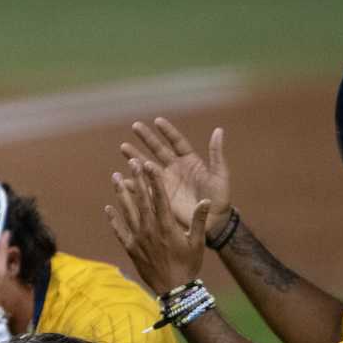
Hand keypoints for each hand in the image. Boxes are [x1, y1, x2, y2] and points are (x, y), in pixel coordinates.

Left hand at [106, 159, 211, 296]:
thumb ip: (199, 221)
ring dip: (121, 193)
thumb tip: (206, 200)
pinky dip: (113, 219)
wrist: (173, 290)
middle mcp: (149, 229)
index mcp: (166, 226)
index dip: (153, 179)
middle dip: (136, 179)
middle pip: (141, 200)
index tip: (148, 164)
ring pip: (127, 211)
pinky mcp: (130, 248)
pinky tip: (108, 207)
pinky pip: (119, 230)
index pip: (159, 197)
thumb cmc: (188, 265)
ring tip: (114, 177)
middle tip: (131, 160)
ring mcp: (138, 239)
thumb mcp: (197, 243)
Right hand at [122, 118, 232, 244]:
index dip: (168, 131)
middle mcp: (176, 168)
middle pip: (158, 149)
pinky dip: (134, 184)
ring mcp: (166, 181)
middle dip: (147, 138)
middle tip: (135, 126)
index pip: (177, 142)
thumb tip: (218, 130)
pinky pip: (144, 187)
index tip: (157, 121)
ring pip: (148, 165)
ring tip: (124, 147)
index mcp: (190, 161)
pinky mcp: (160, 195)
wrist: (212, 221)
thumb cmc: (219, 198)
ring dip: (137, 156)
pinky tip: (123, 179)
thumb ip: (216, 153)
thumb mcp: (220, 174)